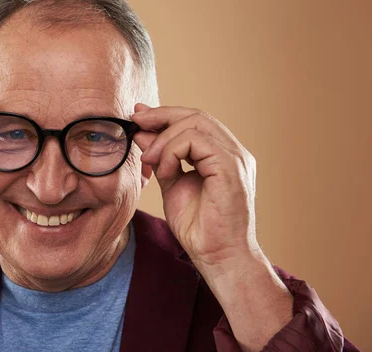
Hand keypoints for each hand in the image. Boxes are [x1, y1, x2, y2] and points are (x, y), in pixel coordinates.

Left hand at [132, 103, 259, 270]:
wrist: (217, 257)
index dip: (165, 114)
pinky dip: (173, 150)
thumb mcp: (172, 185)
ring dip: (164, 137)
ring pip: (196, 123)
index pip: (195, 121)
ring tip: (148, 158)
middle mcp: (233, 152)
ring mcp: (235, 159)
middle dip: (161, 115)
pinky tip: (163, 169)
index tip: (138, 115)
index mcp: (222, 155)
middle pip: (196, 116)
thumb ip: (161, 159)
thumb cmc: (199, 228)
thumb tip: (142, 133)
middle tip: (136, 121)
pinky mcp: (231, 168)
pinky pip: (197, 141)